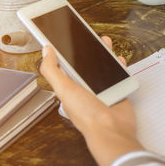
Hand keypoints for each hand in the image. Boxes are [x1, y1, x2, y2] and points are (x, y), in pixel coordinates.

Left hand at [40, 36, 142, 165]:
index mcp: (70, 88)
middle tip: (87, 36)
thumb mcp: (64, 89)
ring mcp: (101, 90)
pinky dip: (118, 66)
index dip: (63, 51)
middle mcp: (85, 89)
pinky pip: (117, 75)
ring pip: (102, 67)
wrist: (112, 130)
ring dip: (104, 54)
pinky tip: (118, 59)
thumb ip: (52, 70)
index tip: (63, 37)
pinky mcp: (116, 91)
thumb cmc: (88, 115)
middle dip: (86, 49)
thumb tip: (45, 51)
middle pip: (85, 64)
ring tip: (104, 42)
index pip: (64, 65)